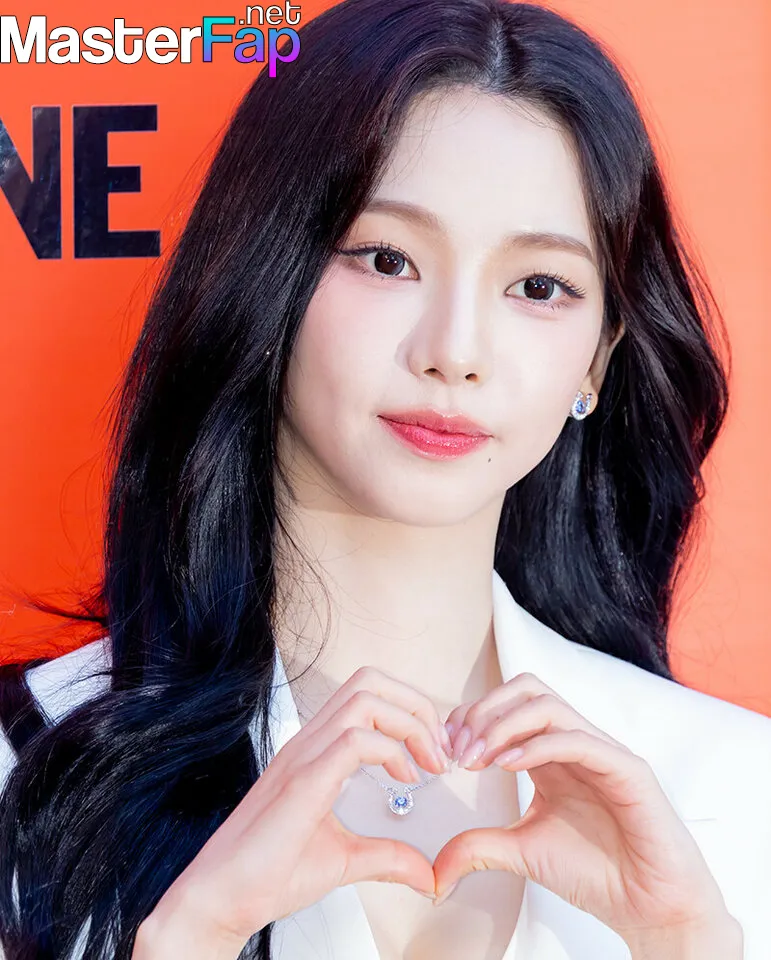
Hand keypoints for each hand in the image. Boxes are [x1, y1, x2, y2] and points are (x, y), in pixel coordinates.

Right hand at [144, 666, 451, 952]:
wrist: (222, 900)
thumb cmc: (268, 875)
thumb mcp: (344, 860)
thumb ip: (386, 857)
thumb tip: (425, 873)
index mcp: (316, 749)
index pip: (367, 693)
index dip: (410, 710)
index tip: (434, 752)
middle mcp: (309, 741)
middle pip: (369, 680)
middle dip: (415, 704)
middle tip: (438, 749)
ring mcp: (303, 756)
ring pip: (364, 698)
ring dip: (408, 722)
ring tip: (427, 762)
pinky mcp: (302, 781)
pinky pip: (353, 739)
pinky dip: (390, 751)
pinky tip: (404, 780)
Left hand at [435, 672, 733, 945]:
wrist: (650, 908)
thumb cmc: (596, 873)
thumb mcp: (522, 851)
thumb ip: (480, 846)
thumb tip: (435, 869)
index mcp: (551, 753)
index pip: (508, 705)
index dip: (471, 718)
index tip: (445, 749)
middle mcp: (574, 742)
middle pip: (526, 689)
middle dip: (484, 711)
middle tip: (459, 750)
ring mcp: (601, 751)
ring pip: (547, 705)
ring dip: (502, 724)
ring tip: (477, 758)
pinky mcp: (627, 769)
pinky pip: (578, 739)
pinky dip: (537, 746)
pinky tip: (507, 766)